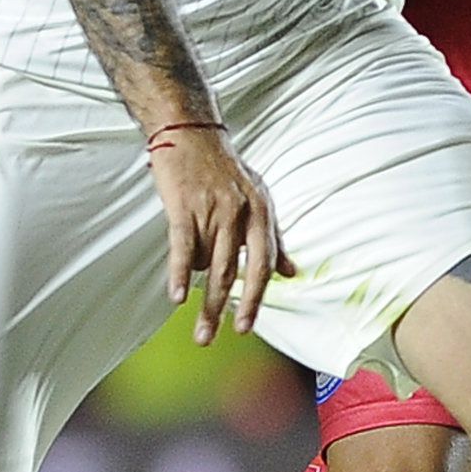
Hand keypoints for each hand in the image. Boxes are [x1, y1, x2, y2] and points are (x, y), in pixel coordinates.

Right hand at [143, 125, 294, 345]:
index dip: (254, 299)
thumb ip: (274, 238)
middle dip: (222, 310)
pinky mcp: (183, 204)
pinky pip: (183, 247)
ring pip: (207, 264)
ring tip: (194, 321)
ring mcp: (211, 209)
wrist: (192, 132)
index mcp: (261, 213)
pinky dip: (180, 273)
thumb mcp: (259, 198)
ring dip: (201, 298)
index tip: (245, 328)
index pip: (263, 265)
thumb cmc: (225, 169)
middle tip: (212, 339)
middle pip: (232, 272)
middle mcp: (240, 213)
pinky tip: (178, 296)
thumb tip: (292, 272)